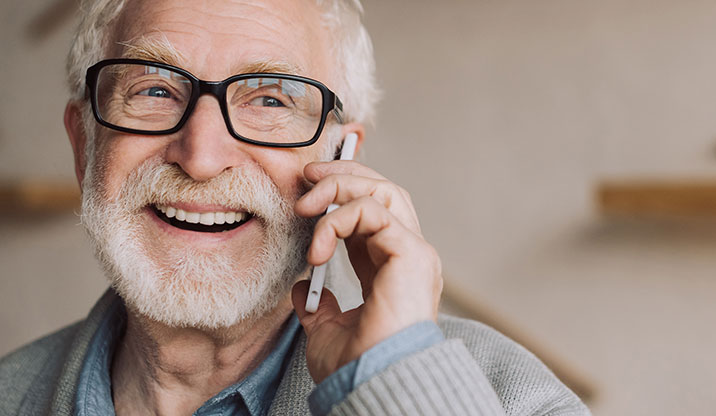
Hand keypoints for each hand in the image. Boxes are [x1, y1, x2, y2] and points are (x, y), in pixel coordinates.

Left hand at [291, 160, 442, 383]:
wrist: (372, 382)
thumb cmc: (357, 365)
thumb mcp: (327, 328)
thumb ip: (319, 304)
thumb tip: (301, 288)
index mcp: (390, 268)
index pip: (372, 212)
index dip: (341, 194)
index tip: (306, 193)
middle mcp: (407, 254)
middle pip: (383, 190)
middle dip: (342, 175)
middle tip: (306, 177)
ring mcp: (414, 251)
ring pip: (383, 191)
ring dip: (339, 188)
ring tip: (306, 206)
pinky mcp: (412, 252)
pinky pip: (373, 211)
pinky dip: (339, 220)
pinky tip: (318, 248)